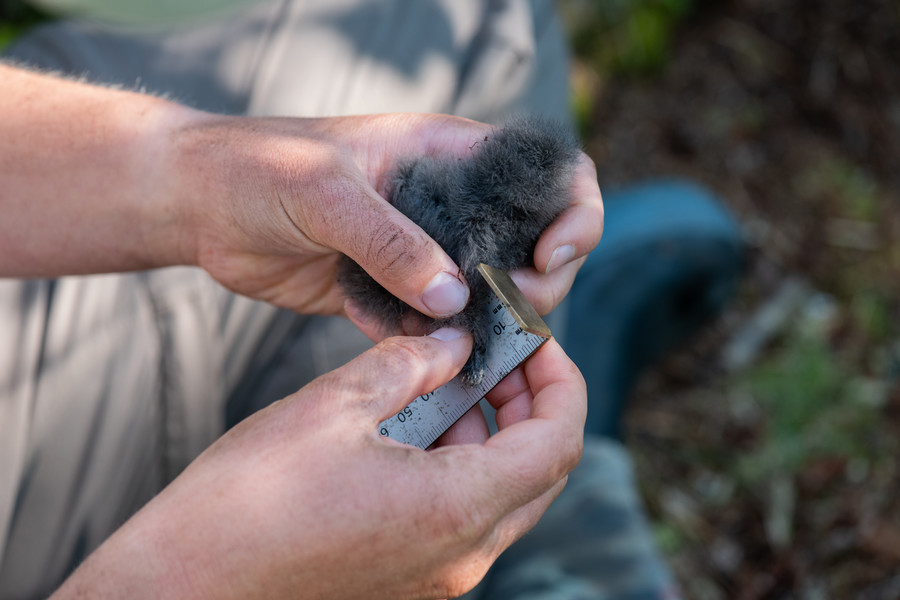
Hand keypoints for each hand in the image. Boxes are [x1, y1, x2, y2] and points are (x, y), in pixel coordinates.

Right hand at [52, 331, 585, 599]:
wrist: (179, 588)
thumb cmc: (244, 502)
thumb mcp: (332, 406)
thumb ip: (409, 365)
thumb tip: (454, 345)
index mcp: (455, 511)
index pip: (557, 442)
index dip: (561, 381)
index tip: (537, 341)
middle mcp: (461, 556)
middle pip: (538, 471)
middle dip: (528, 403)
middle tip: (494, 353)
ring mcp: (438, 577)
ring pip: (500, 494)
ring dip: (487, 433)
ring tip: (441, 382)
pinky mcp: (409, 581)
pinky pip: (461, 517)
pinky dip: (456, 465)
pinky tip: (411, 427)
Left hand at [172, 112, 602, 319]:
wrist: (198, 206)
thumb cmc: (257, 169)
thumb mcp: (326, 191)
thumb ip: (390, 241)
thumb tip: (455, 298)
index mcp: (449, 156)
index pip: (549, 174)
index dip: (573, 213)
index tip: (549, 256)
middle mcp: (448, 204)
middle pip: (532, 244)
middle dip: (535, 281)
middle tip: (502, 310)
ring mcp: (421, 250)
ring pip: (487, 292)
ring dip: (488, 322)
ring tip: (462, 340)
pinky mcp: (389, 291)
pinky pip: (434, 324)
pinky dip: (438, 343)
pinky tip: (420, 352)